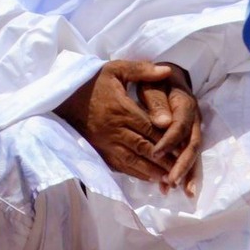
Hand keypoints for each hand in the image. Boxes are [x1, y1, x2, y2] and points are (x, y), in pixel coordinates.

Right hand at [56, 60, 180, 186]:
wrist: (64, 98)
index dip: (168, 139)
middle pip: (145, 147)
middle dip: (165, 160)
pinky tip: (150, 178)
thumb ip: (142, 70)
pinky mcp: (100, 151)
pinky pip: (120, 166)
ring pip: (133, 160)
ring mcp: (106, 143)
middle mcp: (115, 129)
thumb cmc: (93, 82)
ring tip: (170, 179)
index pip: (150, 128)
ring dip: (153, 171)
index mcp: (122, 109)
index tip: (185, 148)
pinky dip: (136, 174)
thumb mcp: (116, 70)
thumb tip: (168, 70)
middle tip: (183, 168)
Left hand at [140, 64, 203, 196]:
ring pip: (193, 154)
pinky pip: (189, 156)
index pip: (180, 126)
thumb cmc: (156, 81)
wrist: (169, 76)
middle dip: (182, 165)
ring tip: (173, 189)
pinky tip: (179, 188)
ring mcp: (194, 130)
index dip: (169, 141)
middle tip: (170, 181)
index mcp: (185, 104)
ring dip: (186, 174)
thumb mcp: (152, 83)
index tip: (154, 153)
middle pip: (192, 145)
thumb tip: (162, 123)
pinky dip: (186, 173)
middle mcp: (194, 120)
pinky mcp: (190, 138)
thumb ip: (156, 100)